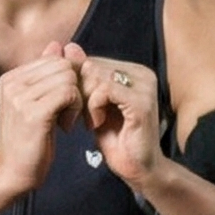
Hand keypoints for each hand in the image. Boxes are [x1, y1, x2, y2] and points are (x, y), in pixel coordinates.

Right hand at [0, 41, 82, 197]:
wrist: (12, 172)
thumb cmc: (28, 141)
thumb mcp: (35, 103)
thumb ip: (45, 75)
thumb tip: (57, 45)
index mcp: (11, 77)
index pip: (54, 58)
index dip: (68, 80)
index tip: (64, 104)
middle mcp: (12, 82)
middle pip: (63, 65)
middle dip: (74, 88)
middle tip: (68, 113)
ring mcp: (20, 96)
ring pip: (68, 77)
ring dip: (76, 100)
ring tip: (65, 120)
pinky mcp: (33, 112)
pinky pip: (68, 93)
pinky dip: (75, 108)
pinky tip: (66, 126)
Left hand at [70, 44, 164, 189]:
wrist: (138, 169)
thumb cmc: (117, 139)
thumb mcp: (93, 104)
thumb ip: (84, 76)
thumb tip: (69, 46)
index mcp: (134, 71)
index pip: (92, 61)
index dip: (78, 84)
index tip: (76, 107)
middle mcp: (143, 74)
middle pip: (92, 66)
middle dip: (79, 92)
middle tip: (79, 116)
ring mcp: (145, 87)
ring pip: (96, 75)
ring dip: (85, 101)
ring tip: (90, 121)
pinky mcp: (142, 103)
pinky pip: (104, 90)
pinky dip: (93, 107)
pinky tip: (96, 123)